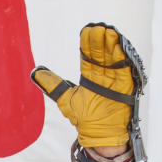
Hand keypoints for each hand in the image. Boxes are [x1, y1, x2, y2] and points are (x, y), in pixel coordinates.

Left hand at [31, 23, 138, 153]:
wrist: (98, 135)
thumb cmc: (84, 120)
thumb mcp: (65, 100)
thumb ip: (52, 85)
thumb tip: (35, 74)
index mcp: (90, 78)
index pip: (88, 57)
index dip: (88, 44)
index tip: (86, 31)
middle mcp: (103, 77)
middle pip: (102, 55)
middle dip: (100, 41)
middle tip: (97, 27)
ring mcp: (115, 81)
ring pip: (113, 59)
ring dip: (112, 45)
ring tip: (108, 31)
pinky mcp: (125, 87)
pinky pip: (125, 70)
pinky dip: (122, 58)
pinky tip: (119, 45)